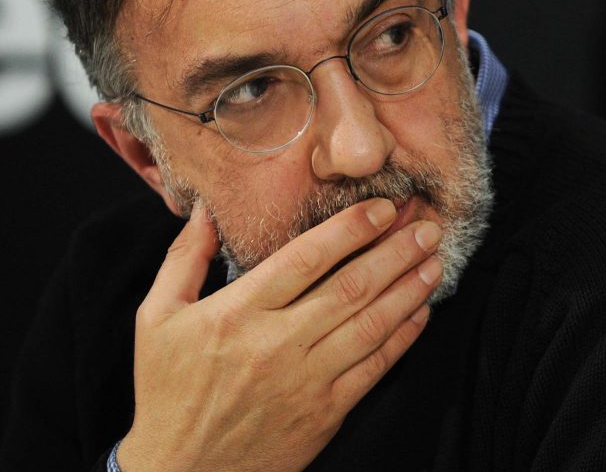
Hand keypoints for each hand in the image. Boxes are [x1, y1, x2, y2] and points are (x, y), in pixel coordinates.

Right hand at [116, 198, 443, 471]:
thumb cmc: (168, 391)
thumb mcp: (156, 319)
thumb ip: (183, 260)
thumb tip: (204, 211)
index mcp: (236, 314)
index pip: (306, 258)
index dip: (352, 229)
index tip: (384, 208)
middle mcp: (275, 344)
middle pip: (350, 287)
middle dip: (396, 253)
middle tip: (429, 228)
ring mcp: (305, 380)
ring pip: (370, 324)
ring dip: (409, 290)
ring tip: (435, 262)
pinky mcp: (325, 412)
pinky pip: (375, 367)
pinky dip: (403, 337)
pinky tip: (422, 313)